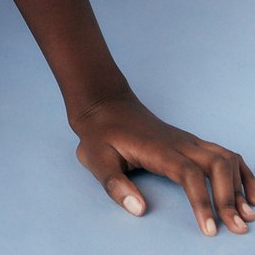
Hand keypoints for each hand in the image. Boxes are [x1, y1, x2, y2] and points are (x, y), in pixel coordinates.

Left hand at [73, 91, 254, 235]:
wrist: (105, 106)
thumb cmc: (100, 136)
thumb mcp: (95, 159)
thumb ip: (114, 185)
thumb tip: (139, 209)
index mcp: (157, 149)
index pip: (189, 173)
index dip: (202, 201)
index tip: (210, 230)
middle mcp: (179, 142)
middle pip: (216, 164)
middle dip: (230, 197)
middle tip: (237, 228)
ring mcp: (187, 140)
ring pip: (224, 157)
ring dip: (240, 185)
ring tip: (249, 215)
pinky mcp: (192, 143)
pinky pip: (224, 154)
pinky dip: (241, 173)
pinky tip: (249, 194)